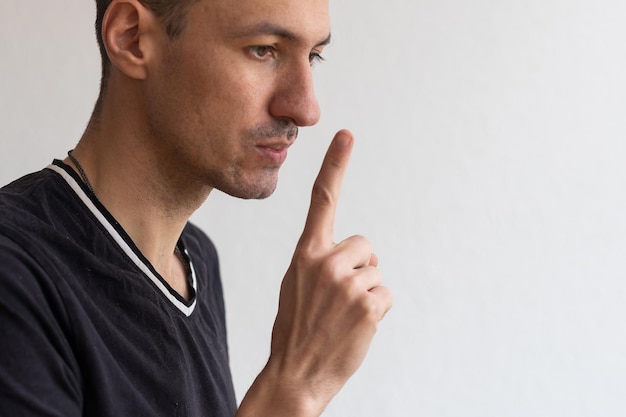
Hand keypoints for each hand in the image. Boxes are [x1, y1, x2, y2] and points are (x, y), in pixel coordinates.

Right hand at [240, 130, 391, 415]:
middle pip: (365, 245)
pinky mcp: (369, 303)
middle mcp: (325, 261)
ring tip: (343, 316)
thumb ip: (319, 261)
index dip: (334, 165)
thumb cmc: (296, 328)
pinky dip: (376, 310)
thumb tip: (356, 256)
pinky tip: (355, 326)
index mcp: (305, 254)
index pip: (321, 200)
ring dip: (366, 293)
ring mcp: (348, 282)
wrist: (295, 372)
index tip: (346, 136)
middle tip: (338, 298)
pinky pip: (385, 294)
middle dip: (359, 268)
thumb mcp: (296, 285)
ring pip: (376, 272)